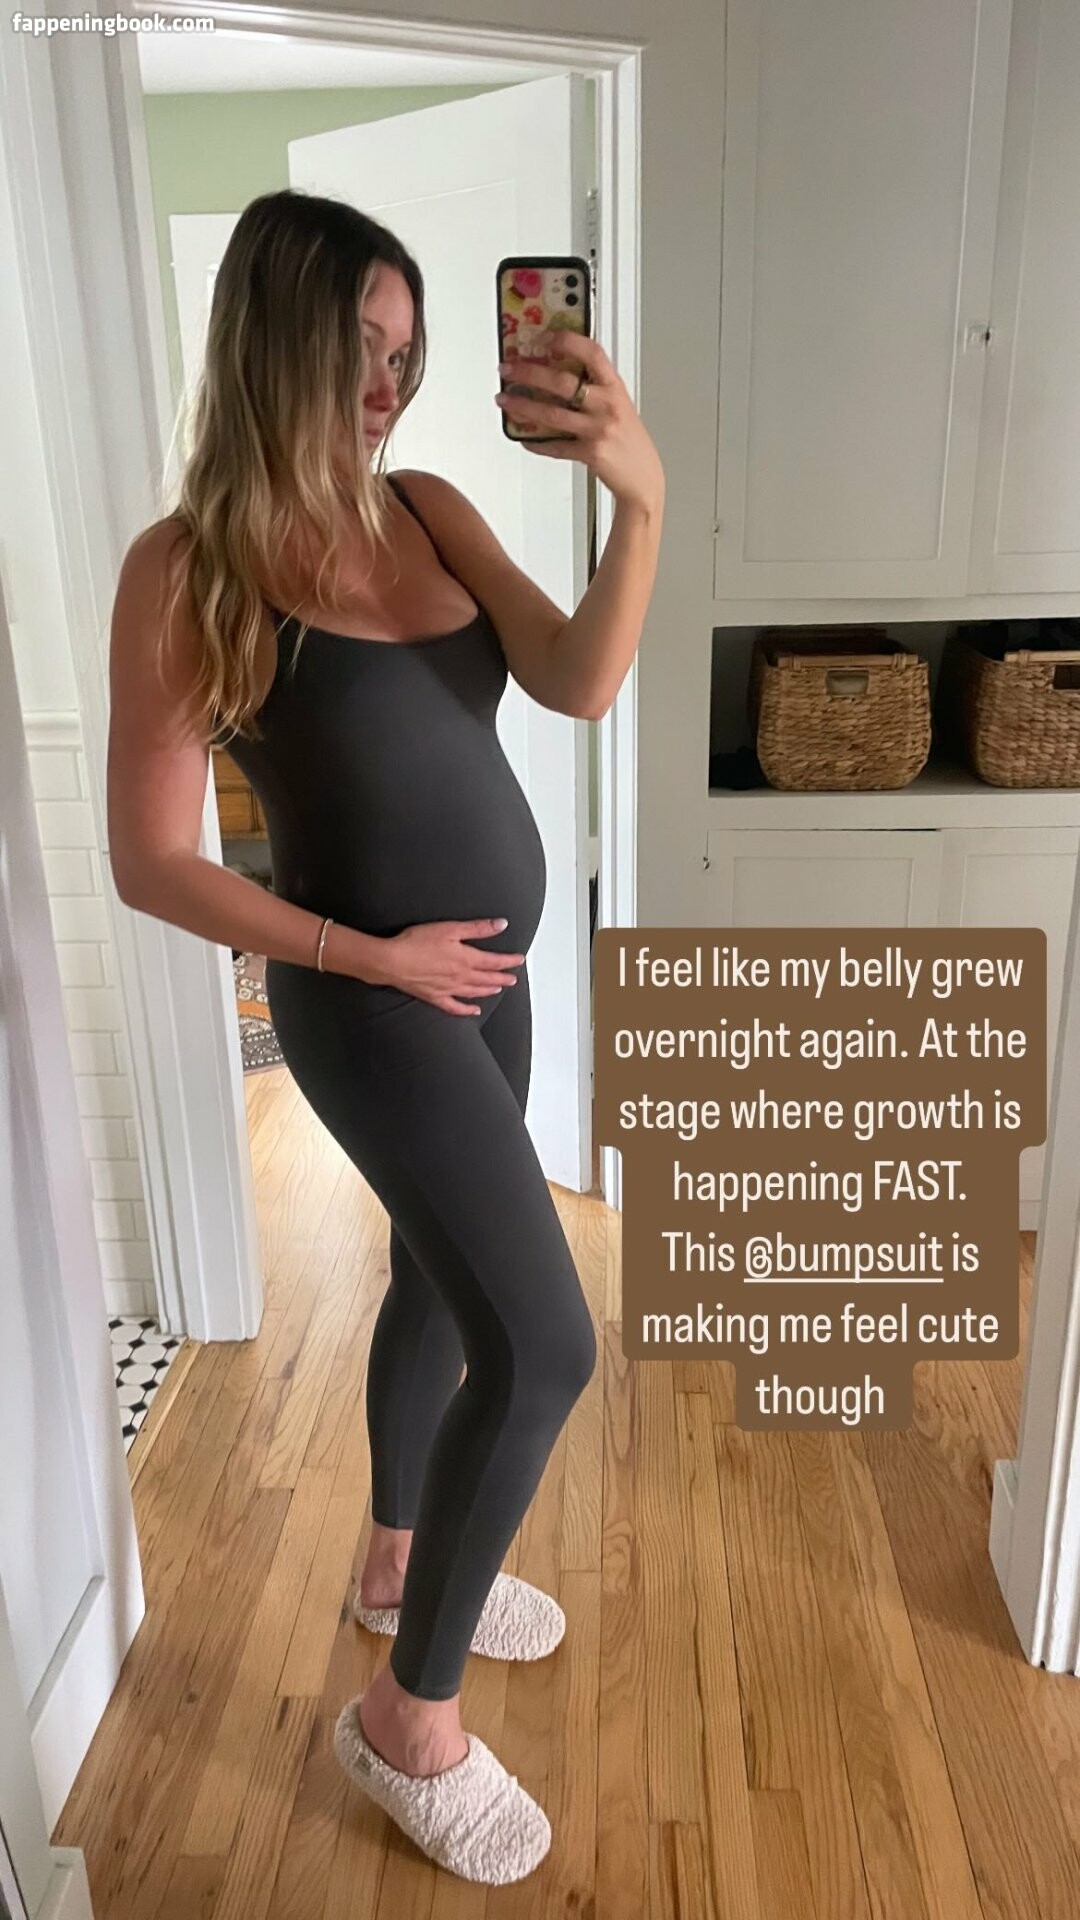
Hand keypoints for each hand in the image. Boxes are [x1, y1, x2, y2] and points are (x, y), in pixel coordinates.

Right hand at [377, 918, 524, 1015]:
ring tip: (499, 988)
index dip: (509, 961)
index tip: (519, 960)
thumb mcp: (450, 928)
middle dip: (503, 977)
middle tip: (513, 978)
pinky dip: (467, 1010)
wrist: (392, 962)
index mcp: (466, 958)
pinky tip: (474, 1010)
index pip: (494, 961)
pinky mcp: (435, 997)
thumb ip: (477, 928)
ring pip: (475, 992)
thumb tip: (501, 925)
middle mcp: (461, 976)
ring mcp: (448, 989)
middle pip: (487, 978)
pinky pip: (455, 1007)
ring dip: (489, 990)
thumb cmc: (417, 942)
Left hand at [496, 331, 664, 514]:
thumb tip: (556, 374)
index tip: (543, 337)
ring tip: (504, 400)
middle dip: (529, 373)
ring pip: (552, 413)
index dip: (566, 340)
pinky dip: (535, 442)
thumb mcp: (619, 406)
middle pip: (562, 382)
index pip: (592, 353)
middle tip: (508, 369)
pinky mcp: (590, 454)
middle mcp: (607, 405)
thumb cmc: (629, 440)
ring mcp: (598, 430)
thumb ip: (595, 389)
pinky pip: (555, 446)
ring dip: (522, 406)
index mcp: (615, 387)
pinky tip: (523, 437)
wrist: (643, 478)